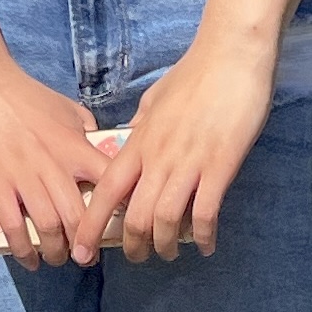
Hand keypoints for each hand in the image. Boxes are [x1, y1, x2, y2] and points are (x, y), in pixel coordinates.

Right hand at [0, 55, 111, 267]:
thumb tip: (97, 150)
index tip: (122, 227)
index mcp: (75, 146)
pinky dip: (23, 250)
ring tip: (58, 259)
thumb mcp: (67, 108)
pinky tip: (28, 260)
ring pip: (48, 227)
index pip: (109, 182)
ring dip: (56, 251)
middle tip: (86, 256)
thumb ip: (85, 133)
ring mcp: (23, 176)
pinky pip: (12, 226)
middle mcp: (54, 165)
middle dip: (86, 244)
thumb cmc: (25, 94)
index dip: (120, 209)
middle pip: (79, 216)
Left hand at [86, 28, 273, 262]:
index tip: (82, 250)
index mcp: (139, 142)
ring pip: (166, 220)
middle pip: (135, 215)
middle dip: (132, 245)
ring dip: (165, 245)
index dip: (91, 224)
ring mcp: (189, 163)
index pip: (106, 191)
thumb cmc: (194, 75)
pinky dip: (203, 236)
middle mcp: (158, 157)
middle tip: (136, 257)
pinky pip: (206, 213)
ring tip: (168, 254)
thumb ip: (143, 128)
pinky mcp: (221, 165)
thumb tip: (132, 143)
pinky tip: (205, 246)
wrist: (230, 55)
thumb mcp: (156, 101)